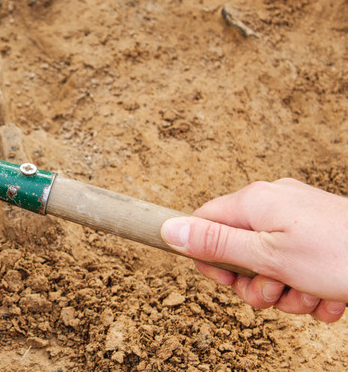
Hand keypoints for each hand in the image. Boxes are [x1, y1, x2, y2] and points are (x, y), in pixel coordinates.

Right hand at [160, 178, 347, 322]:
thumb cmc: (338, 255)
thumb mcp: (267, 255)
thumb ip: (215, 243)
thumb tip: (168, 229)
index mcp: (254, 201)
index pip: (203, 222)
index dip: (208, 258)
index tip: (227, 282)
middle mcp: (274, 203)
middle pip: (237, 249)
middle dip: (254, 283)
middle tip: (274, 296)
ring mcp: (300, 218)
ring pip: (270, 264)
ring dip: (286, 293)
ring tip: (311, 297)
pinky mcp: (322, 235)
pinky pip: (299, 265)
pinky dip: (310, 288)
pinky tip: (330, 297)